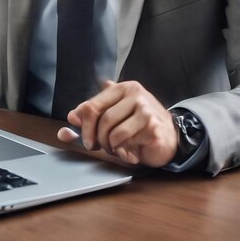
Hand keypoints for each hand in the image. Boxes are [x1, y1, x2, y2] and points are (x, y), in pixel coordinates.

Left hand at [57, 80, 178, 166]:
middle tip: (101, 147)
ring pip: (114, 132)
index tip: (85, 139)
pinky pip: (128, 143)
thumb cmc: (137, 126)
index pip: (92, 105)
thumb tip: (71, 119)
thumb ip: (91, 117)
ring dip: (111, 146)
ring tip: (117, 148)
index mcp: (122, 89)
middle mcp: (135, 94)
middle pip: (102, 120)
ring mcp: (146, 110)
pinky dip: (125, 152)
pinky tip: (131, 151)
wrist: (168, 137)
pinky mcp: (153, 127)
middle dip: (98, 139)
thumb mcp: (113, 118)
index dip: (83, 125)